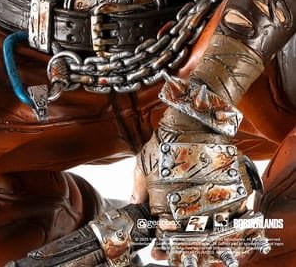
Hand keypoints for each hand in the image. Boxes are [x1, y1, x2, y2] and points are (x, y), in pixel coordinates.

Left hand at [132, 127, 260, 264]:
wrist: (195, 119)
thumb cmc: (168, 139)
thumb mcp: (144, 160)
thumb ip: (139, 185)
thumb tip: (135, 202)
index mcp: (166, 202)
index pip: (165, 236)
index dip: (163, 246)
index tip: (160, 252)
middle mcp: (191, 206)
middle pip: (190, 241)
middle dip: (185, 250)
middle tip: (181, 254)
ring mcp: (215, 202)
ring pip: (214, 237)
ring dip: (209, 247)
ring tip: (204, 251)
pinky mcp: (236, 195)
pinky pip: (237, 224)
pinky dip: (232, 234)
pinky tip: (225, 238)